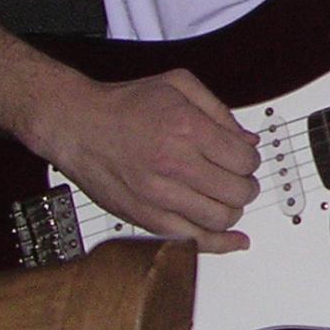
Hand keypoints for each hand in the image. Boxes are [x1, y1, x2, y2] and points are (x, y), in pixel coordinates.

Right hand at [44, 68, 260, 253]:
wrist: (76, 124)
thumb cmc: (124, 104)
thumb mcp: (179, 85)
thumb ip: (220, 110)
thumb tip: (249, 140)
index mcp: (188, 130)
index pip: (244, 160)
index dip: (252, 160)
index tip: (247, 159)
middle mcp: (174, 165)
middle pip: (237, 192)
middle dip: (248, 186)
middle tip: (242, 180)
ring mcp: (158, 196)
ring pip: (219, 219)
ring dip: (234, 211)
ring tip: (228, 199)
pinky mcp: (143, 217)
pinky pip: (189, 241)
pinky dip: (218, 244)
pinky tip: (232, 241)